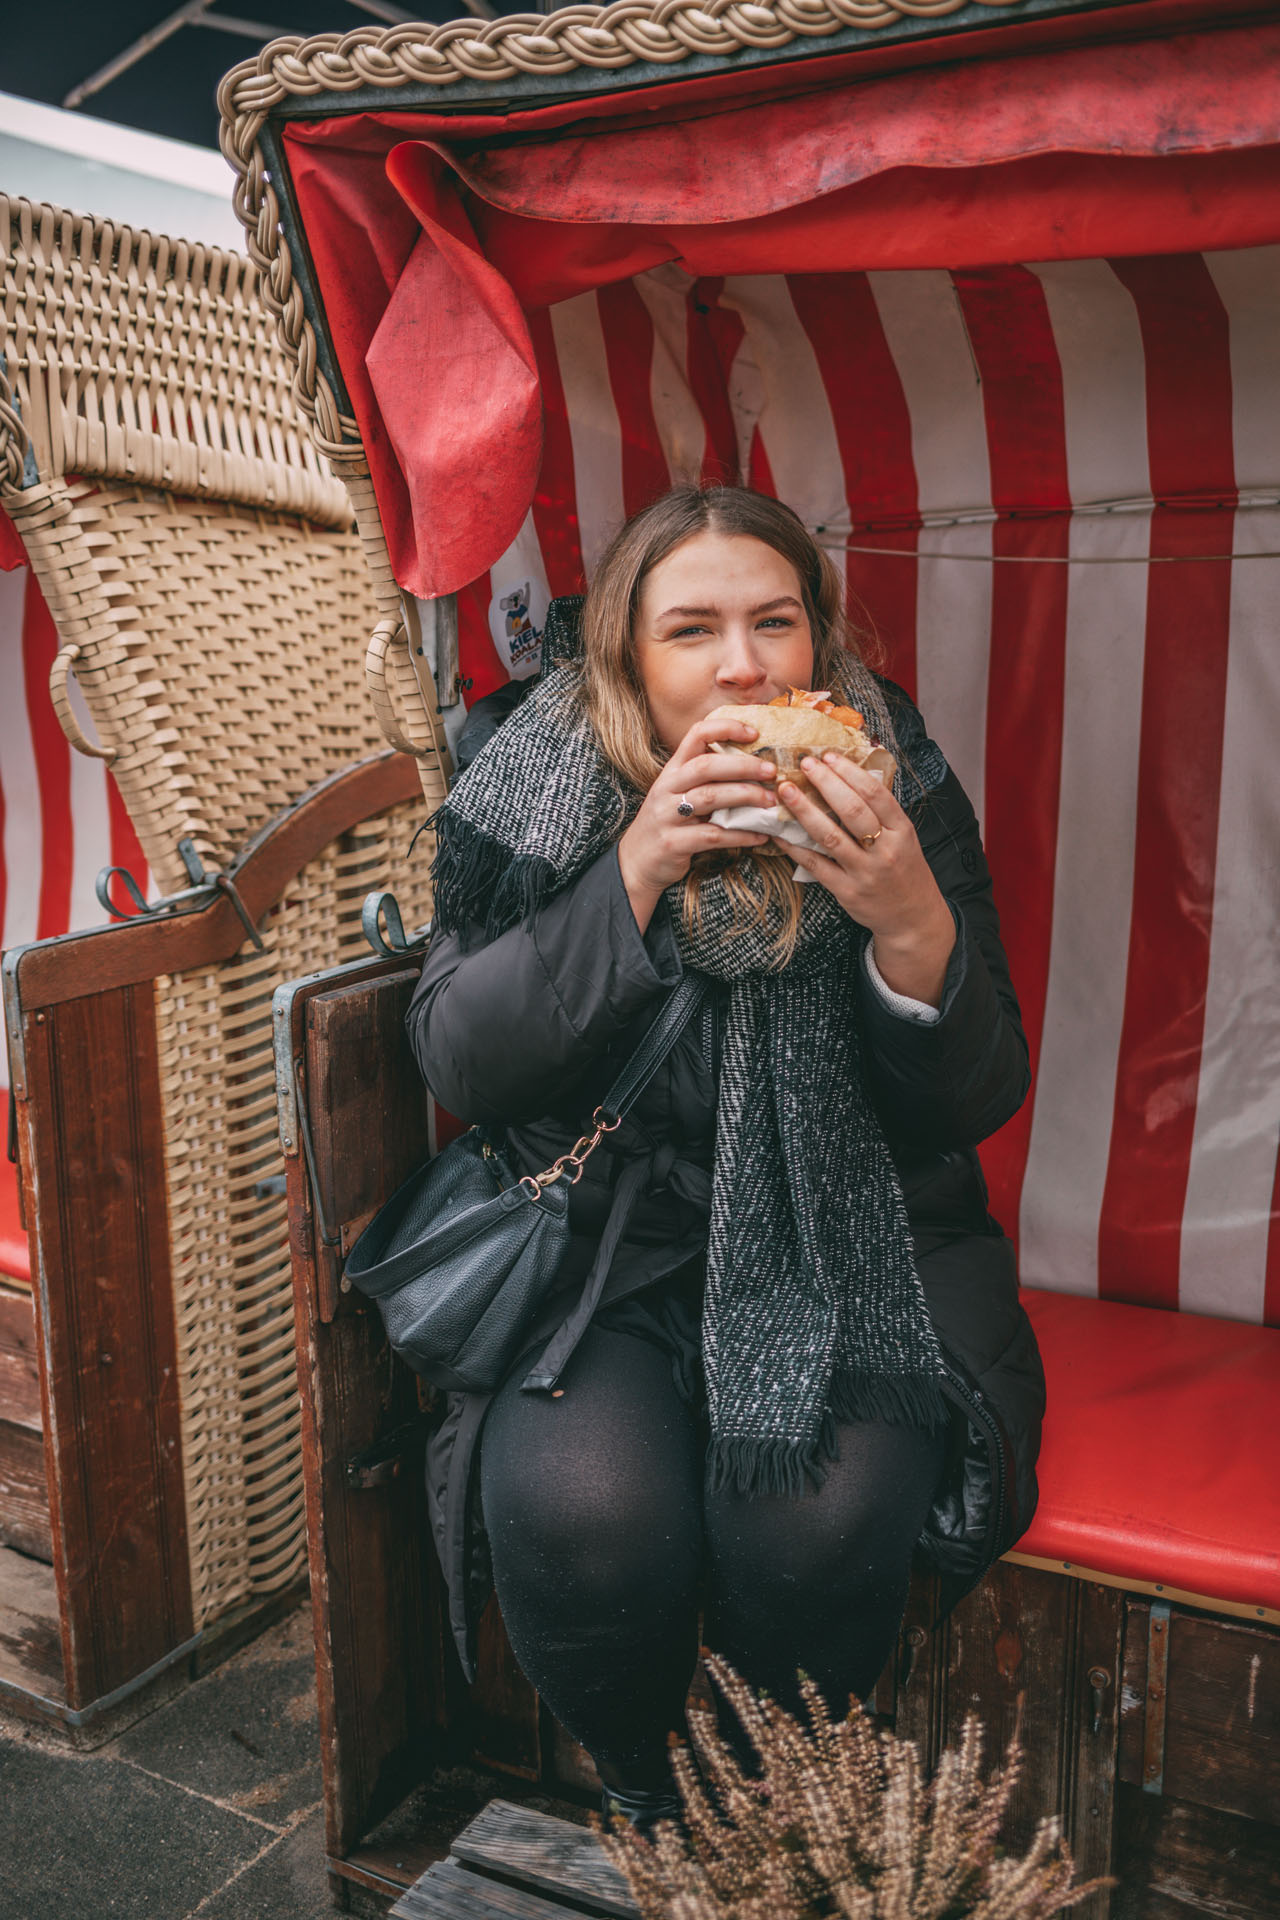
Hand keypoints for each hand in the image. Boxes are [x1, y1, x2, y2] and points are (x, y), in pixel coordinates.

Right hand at [618, 712, 776, 930]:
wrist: (636, 862)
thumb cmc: (668, 824)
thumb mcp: (679, 794)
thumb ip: (706, 780)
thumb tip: (754, 765)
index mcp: (672, 770)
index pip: (696, 735)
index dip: (726, 728)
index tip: (754, 733)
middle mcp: (667, 788)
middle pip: (706, 766)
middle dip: (743, 766)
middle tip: (771, 771)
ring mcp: (667, 815)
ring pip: (709, 797)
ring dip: (745, 796)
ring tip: (770, 801)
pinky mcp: (673, 843)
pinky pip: (712, 836)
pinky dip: (741, 835)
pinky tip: (760, 835)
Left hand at [777, 754, 955, 1006]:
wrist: (912, 917)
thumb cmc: (904, 869)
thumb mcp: (904, 836)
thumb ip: (881, 809)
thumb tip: (855, 769)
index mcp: (902, 830)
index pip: (875, 793)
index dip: (849, 772)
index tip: (828, 756)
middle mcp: (885, 850)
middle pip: (852, 810)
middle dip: (825, 783)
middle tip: (804, 764)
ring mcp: (865, 872)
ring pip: (830, 836)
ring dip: (804, 811)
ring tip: (785, 790)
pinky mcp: (847, 891)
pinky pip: (815, 865)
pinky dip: (795, 847)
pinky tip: (779, 831)